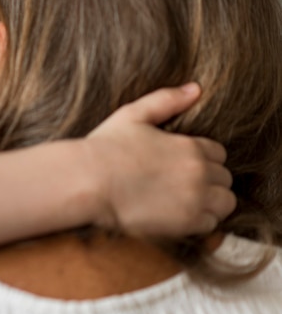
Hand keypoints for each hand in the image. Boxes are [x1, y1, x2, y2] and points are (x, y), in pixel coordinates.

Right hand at [86, 82, 235, 237]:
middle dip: (207, 180)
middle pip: (224, 178)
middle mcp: (199, 172)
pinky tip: (176, 216)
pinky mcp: (187, 223)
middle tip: (180, 184)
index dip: (201, 159)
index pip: (218, 154)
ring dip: (210, 202)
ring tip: (183, 202)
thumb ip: (167, 100)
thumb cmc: (105, 147)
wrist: (88, 182)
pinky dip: (199, 221)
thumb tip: (195, 89)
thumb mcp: (133, 115)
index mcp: (190, 146)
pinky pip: (211, 225)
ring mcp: (195, 199)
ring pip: (225, 203)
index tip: (181, 165)